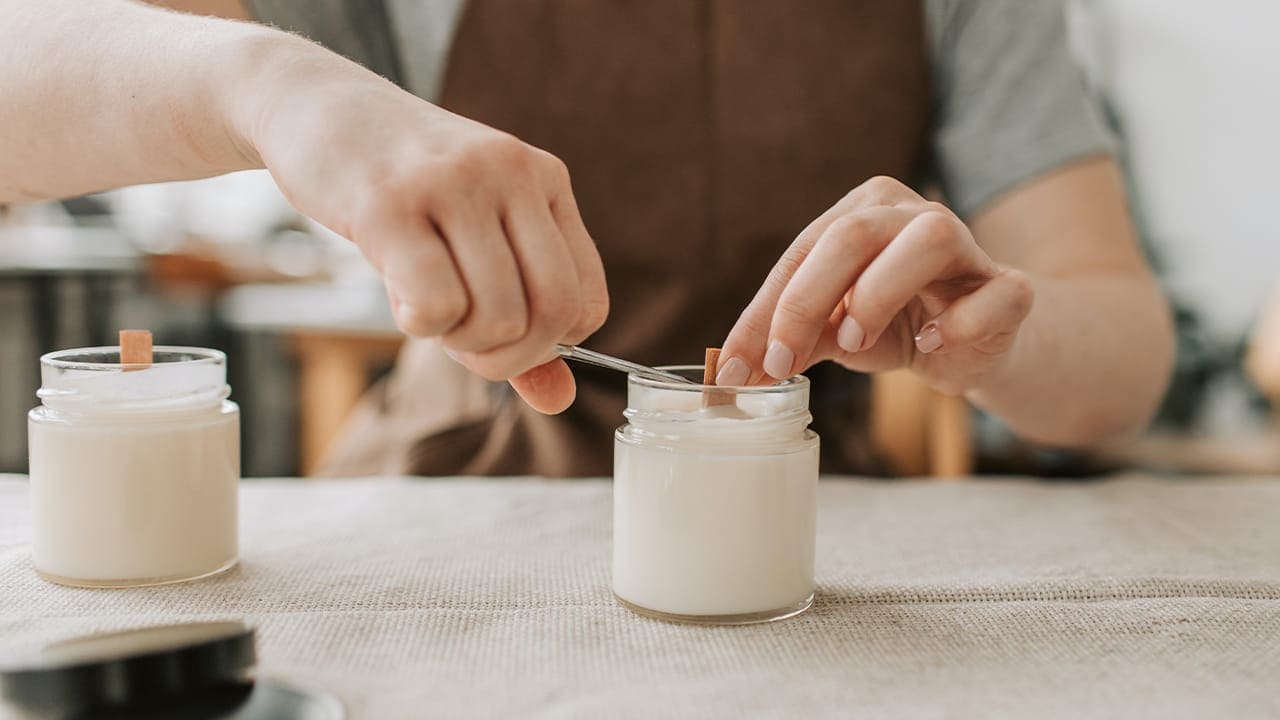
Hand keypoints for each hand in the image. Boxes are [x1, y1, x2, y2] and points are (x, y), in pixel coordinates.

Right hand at [247, 62, 607, 412]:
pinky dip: (419, 324)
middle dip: (506, 356)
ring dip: (455, 338)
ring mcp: (454, 184)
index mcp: (546, 180)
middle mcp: (512, 174)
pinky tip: (398, 292)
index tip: (503, 338)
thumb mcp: (476, 237)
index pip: (588, 301)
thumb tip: (560, 400)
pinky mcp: (390, 204)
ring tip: (423, 301)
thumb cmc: (404, 187)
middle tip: (461, 339)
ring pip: (497, 317)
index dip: (547, 346)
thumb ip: (521, 321)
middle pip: (551, 315)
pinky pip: (435, 305)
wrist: (318, 106)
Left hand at [718, 176, 1033, 395]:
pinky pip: (995, 294)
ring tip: (856, 343)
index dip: (765, 312)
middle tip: (781, 360)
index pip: (802, 254)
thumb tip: (739, 369)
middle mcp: (912, 214)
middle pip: (852, 235)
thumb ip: (793, 341)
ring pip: (929, 239)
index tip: (736, 368)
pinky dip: (958, 323)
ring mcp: (968, 246)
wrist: (970, 345)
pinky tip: (931, 343)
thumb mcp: (834, 333)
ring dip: (879, 293)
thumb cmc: (892, 326)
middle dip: (805, 301)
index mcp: (862, 213)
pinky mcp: (1010, 288)